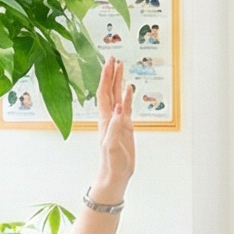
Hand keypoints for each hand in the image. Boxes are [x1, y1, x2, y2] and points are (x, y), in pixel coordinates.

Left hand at [92, 57, 135, 202]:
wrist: (115, 175)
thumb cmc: (112, 163)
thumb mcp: (112, 145)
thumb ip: (115, 126)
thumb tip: (119, 107)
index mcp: (105, 119)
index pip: (105, 93)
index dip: (106, 77)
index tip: (109, 63)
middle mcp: (110, 117)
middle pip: (109, 90)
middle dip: (111, 74)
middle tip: (114, 58)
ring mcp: (118, 121)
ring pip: (117, 96)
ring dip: (118, 81)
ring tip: (121, 67)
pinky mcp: (125, 127)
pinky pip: (127, 107)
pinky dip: (127, 96)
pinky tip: (129, 89)